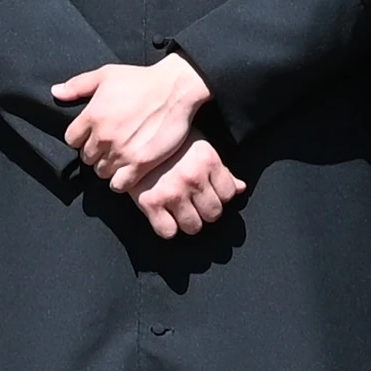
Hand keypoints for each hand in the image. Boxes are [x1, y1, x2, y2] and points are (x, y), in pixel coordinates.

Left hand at [56, 51, 211, 184]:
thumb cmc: (141, 79)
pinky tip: (127, 172)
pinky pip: (119, 184)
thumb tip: (55, 92)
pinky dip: (120, 181)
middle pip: (86, 157)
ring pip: (101, 172)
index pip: (72, 140)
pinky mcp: (140, 163)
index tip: (93, 135)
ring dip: (108, 167)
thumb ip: (78, 85)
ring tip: (119, 158)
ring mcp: (122, 152)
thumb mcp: (106, 74)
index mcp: (92, 116)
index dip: (81, 138)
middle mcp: (103, 137)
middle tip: (109, 146)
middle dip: (95, 152)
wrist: (175, 89)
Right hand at [125, 138, 244, 242]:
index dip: (220, 195)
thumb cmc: (168, 141)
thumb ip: (221, 170)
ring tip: (179, 209)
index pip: (229, 194)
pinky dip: (167, 227)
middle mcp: (192, 177)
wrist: (130, 138)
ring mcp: (171, 191)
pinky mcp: (149, 202)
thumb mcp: (198, 146)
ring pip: (194, 226)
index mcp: (208, 160)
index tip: (209, 192)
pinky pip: (168, 232)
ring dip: (188, 221)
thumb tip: (240, 188)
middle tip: (193, 202)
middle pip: (213, 214)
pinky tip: (164, 214)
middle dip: (205, 210)